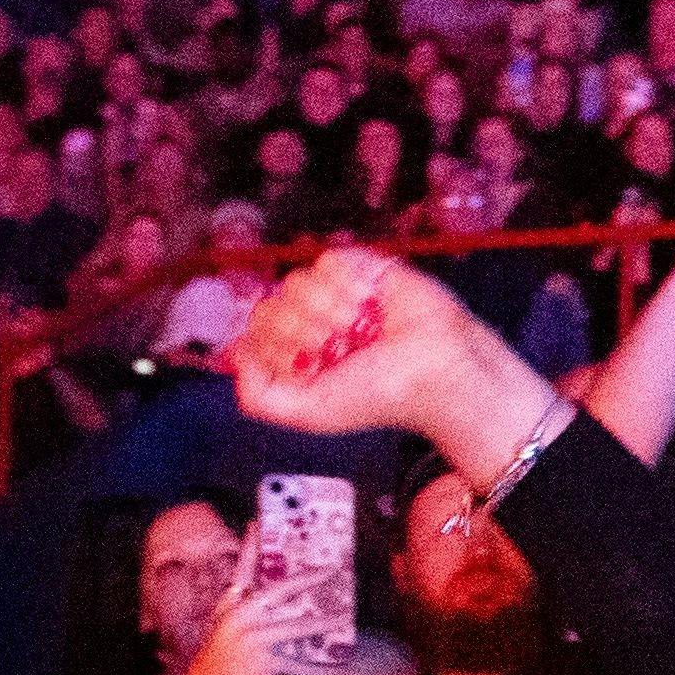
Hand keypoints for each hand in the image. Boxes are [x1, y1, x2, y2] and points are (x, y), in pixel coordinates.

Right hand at [172, 562, 368, 674]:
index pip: (242, 570)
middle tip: (329, 569)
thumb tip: (279, 601)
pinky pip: (295, 655)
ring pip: (293, 624)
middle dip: (305, 579)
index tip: (259, 523)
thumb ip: (246, 612)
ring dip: (321, 620)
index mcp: (228, 605)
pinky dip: (314, 655)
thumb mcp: (224, 629)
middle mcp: (238, 616)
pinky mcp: (261, 658)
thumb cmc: (215, 663)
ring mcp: (250, 636)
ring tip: (342, 615)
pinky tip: (333, 654)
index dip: (251, 545)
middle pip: (277, 590)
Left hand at [228, 246, 541, 452]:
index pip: (254, 333)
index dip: (276, 347)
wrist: (438, 369)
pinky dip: (348, 286)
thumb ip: (258, 397)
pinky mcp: (359, 266)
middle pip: (270, 305)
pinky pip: (327, 261)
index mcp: (293, 354)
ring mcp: (331, 292)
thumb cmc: (381, 395)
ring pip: (295, 281)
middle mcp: (308, 321)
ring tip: (361, 329)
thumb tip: (236, 352)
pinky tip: (370, 305)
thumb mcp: (308, 413)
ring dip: (331, 311)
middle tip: (340, 348)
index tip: (310, 365)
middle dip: (305, 332)